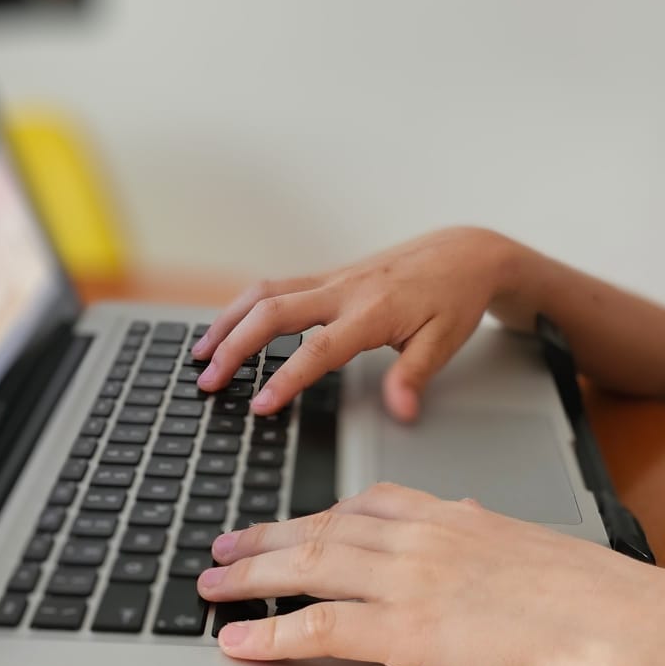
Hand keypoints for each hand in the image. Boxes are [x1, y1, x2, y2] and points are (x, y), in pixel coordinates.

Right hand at [189, 227, 524, 422]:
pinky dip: (244, 307)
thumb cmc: (454, 298)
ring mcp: (331, 278)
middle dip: (234, 346)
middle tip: (207, 380)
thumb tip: (401, 412)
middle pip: (272, 311)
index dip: (286, 378)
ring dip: (228, 321)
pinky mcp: (327, 274)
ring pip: (264, 292)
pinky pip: (275, 286)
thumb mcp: (445, 342)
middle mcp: (344, 289)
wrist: (464, 252)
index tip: (260, 405)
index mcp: (372, 310)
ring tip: (200, 354)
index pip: (319, 348)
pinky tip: (228, 328)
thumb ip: (415, 376)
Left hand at [196, 481, 664, 665]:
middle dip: (268, 537)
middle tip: (226, 547)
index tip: (297, 520)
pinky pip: (317, 626)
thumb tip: (488, 536)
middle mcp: (423, 537)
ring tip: (212, 585)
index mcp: (458, 517)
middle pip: (324, 528)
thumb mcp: (539, 553)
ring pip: (307, 565)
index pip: (374, 504)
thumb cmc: (594, 600)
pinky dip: (271, 632)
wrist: (611, 622)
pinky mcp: (403, 629)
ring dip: (251, 575)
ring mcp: (408, 580)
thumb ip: (499, 543)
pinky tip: (241, 640)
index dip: (324, 514)